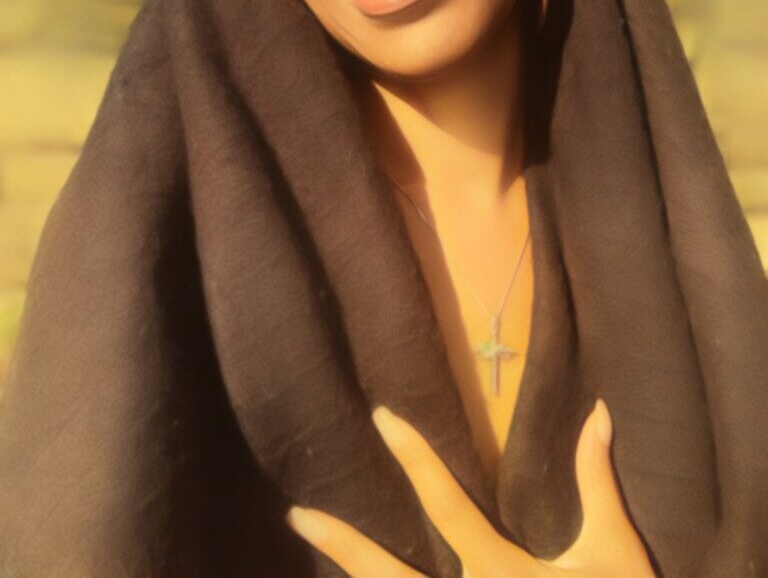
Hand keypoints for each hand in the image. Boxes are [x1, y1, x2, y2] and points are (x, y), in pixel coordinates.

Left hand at [286, 399, 655, 577]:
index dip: (414, 456)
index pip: (447, 504)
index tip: (383, 417)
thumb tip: (599, 411)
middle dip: (342, 544)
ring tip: (316, 556)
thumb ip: (597, 480)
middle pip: (391, 577)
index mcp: (503, 573)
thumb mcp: (615, 550)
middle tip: (298, 513)